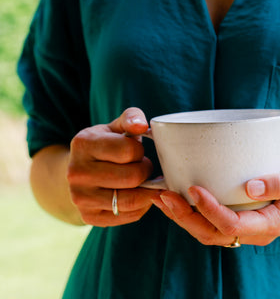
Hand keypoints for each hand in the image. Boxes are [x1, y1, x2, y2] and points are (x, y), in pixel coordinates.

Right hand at [67, 107, 157, 226]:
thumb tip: (141, 125)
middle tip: (143, 167)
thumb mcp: (115, 127)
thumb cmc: (106, 146)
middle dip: (145, 171)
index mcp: (83, 143)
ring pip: (131, 200)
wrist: (80, 172)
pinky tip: (138, 195)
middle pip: (132, 177)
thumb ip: (131, 118)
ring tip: (143, 181)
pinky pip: (128, 216)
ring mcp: (80, 198)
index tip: (137, 152)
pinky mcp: (89, 216)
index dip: (140, 152)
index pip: (129, 151)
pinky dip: (141, 207)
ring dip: (146, 191)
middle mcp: (76, 172)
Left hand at [152, 152, 279, 245]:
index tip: (193, 188)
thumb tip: (252, 187)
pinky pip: (212, 221)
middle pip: (212, 233)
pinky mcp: (242, 216)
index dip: (210, 210)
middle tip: (164, 195)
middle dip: (185, 217)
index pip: (232, 224)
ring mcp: (247, 226)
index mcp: (270, 224)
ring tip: (162, 195)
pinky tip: (178, 194)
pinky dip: (192, 211)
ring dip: (183, 216)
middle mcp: (255, 231)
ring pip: (208, 231)